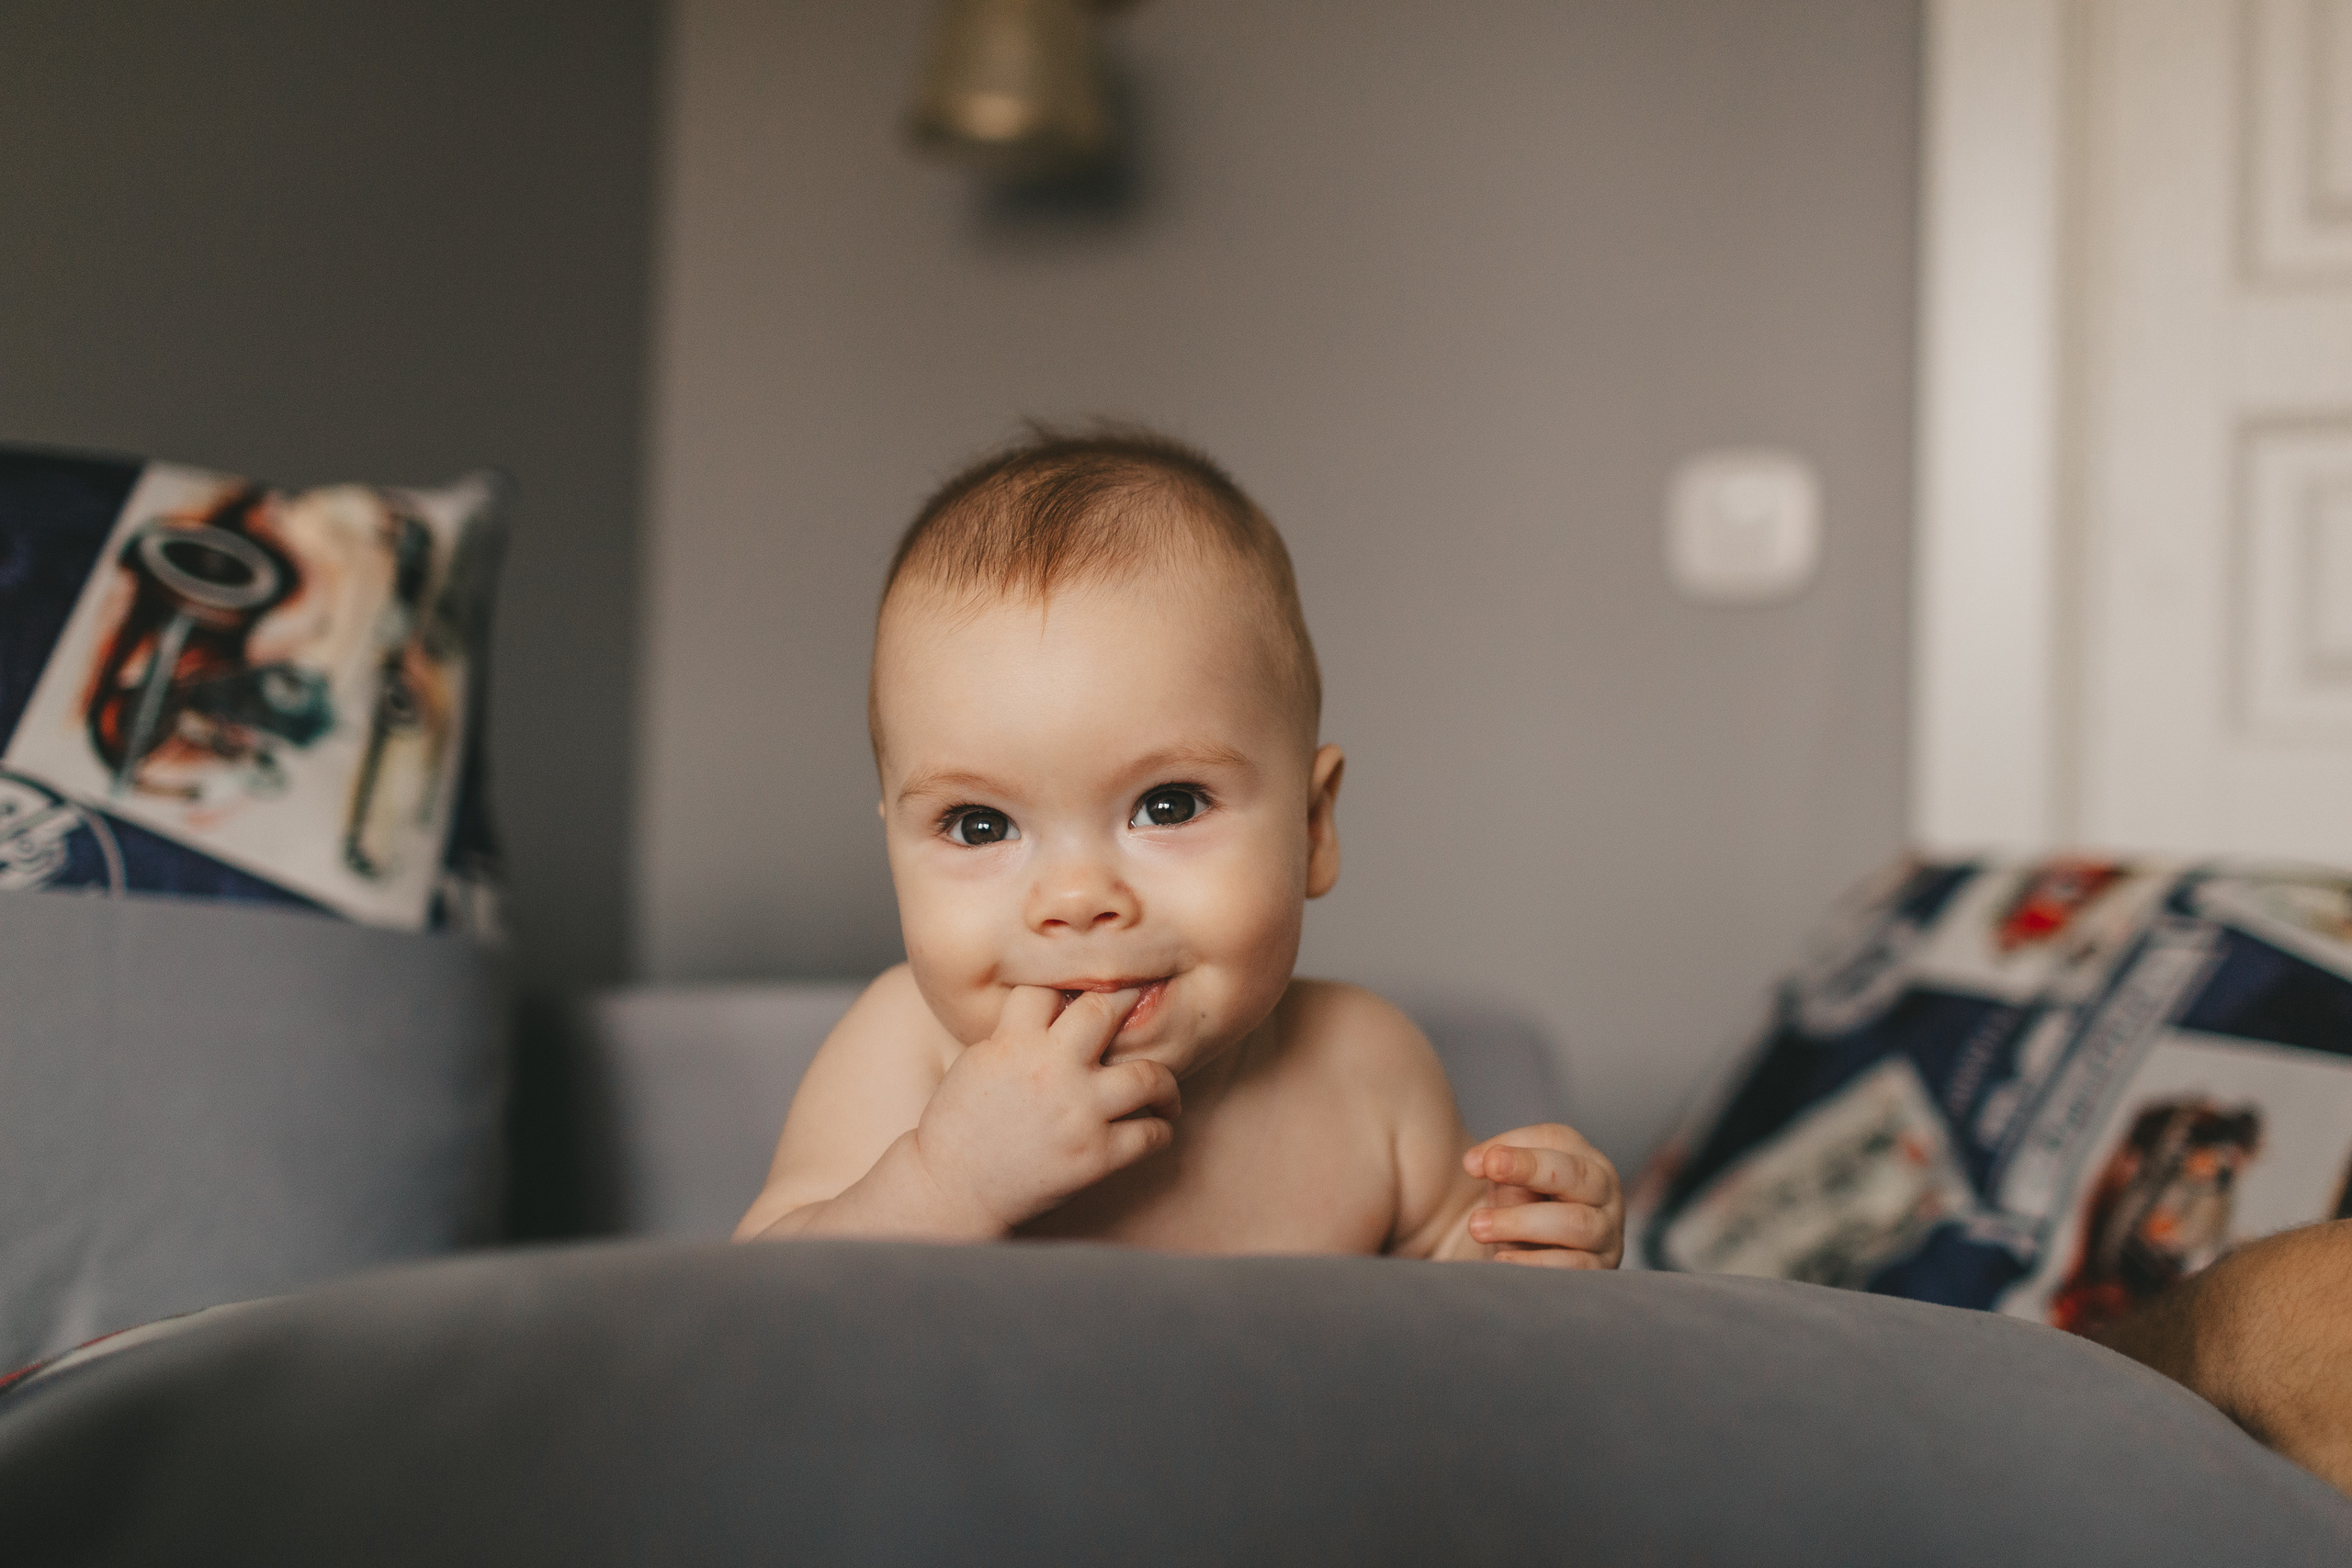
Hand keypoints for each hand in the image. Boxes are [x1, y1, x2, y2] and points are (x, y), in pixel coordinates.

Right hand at [911, 985, 1181, 1232]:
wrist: (950, 1189)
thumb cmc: (960, 1124)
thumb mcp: (979, 1059)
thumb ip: (1018, 1030)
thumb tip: (1061, 1006)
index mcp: (1014, 1040)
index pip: (1053, 986)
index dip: (1071, 986)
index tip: (1090, 993)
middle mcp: (1051, 1069)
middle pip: (1108, 1010)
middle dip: (1131, 1002)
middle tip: (1147, 1011)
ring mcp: (1077, 1113)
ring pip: (1150, 1075)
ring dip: (1162, 1083)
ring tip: (1161, 1091)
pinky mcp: (1094, 1157)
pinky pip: (1151, 1134)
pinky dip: (1159, 1130)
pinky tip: (1152, 1129)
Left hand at [1462, 1124, 1622, 1268]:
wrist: (1525, 1260)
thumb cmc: (1518, 1210)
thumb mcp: (1509, 1184)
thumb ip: (1502, 1171)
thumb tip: (1485, 1163)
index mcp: (1583, 1158)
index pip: (1555, 1139)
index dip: (1514, 1145)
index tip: (1472, 1163)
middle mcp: (1604, 1191)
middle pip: (1575, 1172)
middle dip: (1529, 1167)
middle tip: (1489, 1169)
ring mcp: (1607, 1232)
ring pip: (1573, 1221)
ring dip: (1521, 1222)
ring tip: (1478, 1227)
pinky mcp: (1600, 1269)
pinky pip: (1572, 1265)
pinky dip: (1533, 1262)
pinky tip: (1501, 1258)